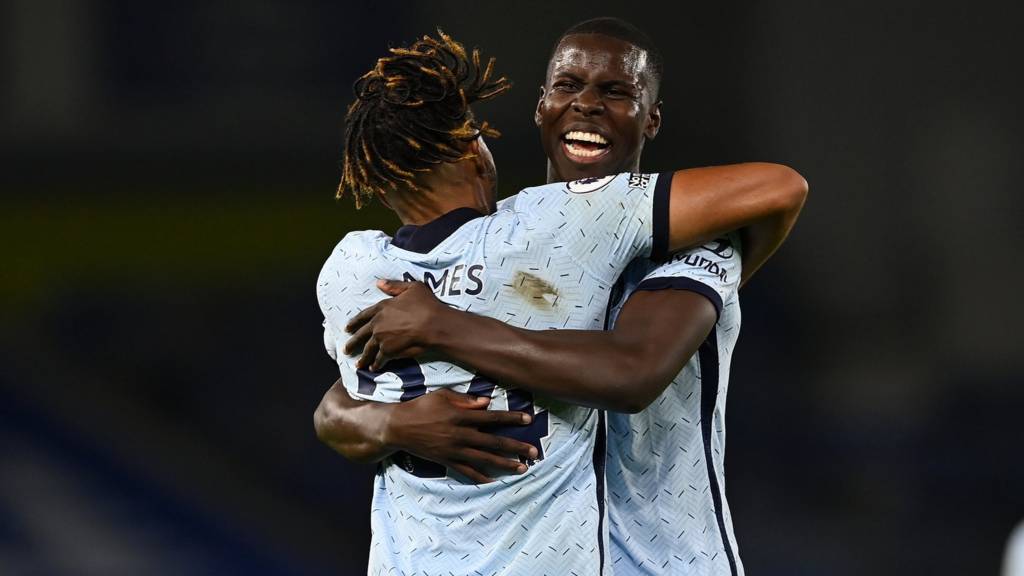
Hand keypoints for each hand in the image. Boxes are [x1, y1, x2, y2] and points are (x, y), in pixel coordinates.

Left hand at [345, 280, 448, 369]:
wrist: (433, 324)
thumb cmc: (426, 305)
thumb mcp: (412, 288)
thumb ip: (394, 286)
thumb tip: (379, 283)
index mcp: (382, 307)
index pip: (363, 316)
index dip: (355, 322)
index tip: (347, 328)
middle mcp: (378, 323)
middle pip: (361, 334)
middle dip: (352, 343)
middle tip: (346, 350)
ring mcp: (381, 338)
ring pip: (368, 349)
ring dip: (363, 358)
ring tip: (358, 365)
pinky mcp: (388, 351)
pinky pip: (379, 359)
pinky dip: (376, 365)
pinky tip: (373, 369)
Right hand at [385, 388, 538, 482]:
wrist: (398, 427)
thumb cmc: (420, 406)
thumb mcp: (442, 395)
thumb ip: (466, 400)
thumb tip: (486, 402)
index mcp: (462, 416)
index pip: (492, 418)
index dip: (511, 419)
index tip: (528, 420)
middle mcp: (461, 435)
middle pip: (494, 442)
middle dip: (516, 447)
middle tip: (535, 452)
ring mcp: (454, 450)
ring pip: (485, 459)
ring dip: (505, 464)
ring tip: (522, 468)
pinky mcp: (446, 460)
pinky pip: (466, 471)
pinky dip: (480, 477)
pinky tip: (493, 481)